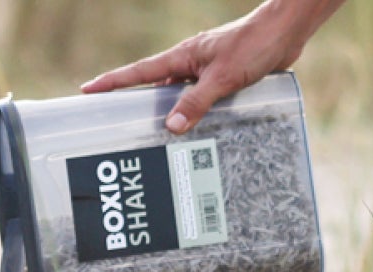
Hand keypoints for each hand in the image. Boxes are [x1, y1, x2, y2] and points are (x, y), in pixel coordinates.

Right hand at [81, 0, 346, 133]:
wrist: (285, 32)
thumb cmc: (253, 45)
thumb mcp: (223, 78)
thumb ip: (197, 102)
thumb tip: (171, 126)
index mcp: (182, 57)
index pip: (138, 72)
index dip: (112, 82)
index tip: (87, 90)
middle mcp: (190, 63)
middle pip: (155, 86)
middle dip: (137, 104)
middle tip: (116, 124)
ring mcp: (207, 70)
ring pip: (180, 95)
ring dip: (171, 112)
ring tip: (155, 137)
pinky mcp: (225, 77)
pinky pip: (202, 98)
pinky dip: (196, 112)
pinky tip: (198, 130)